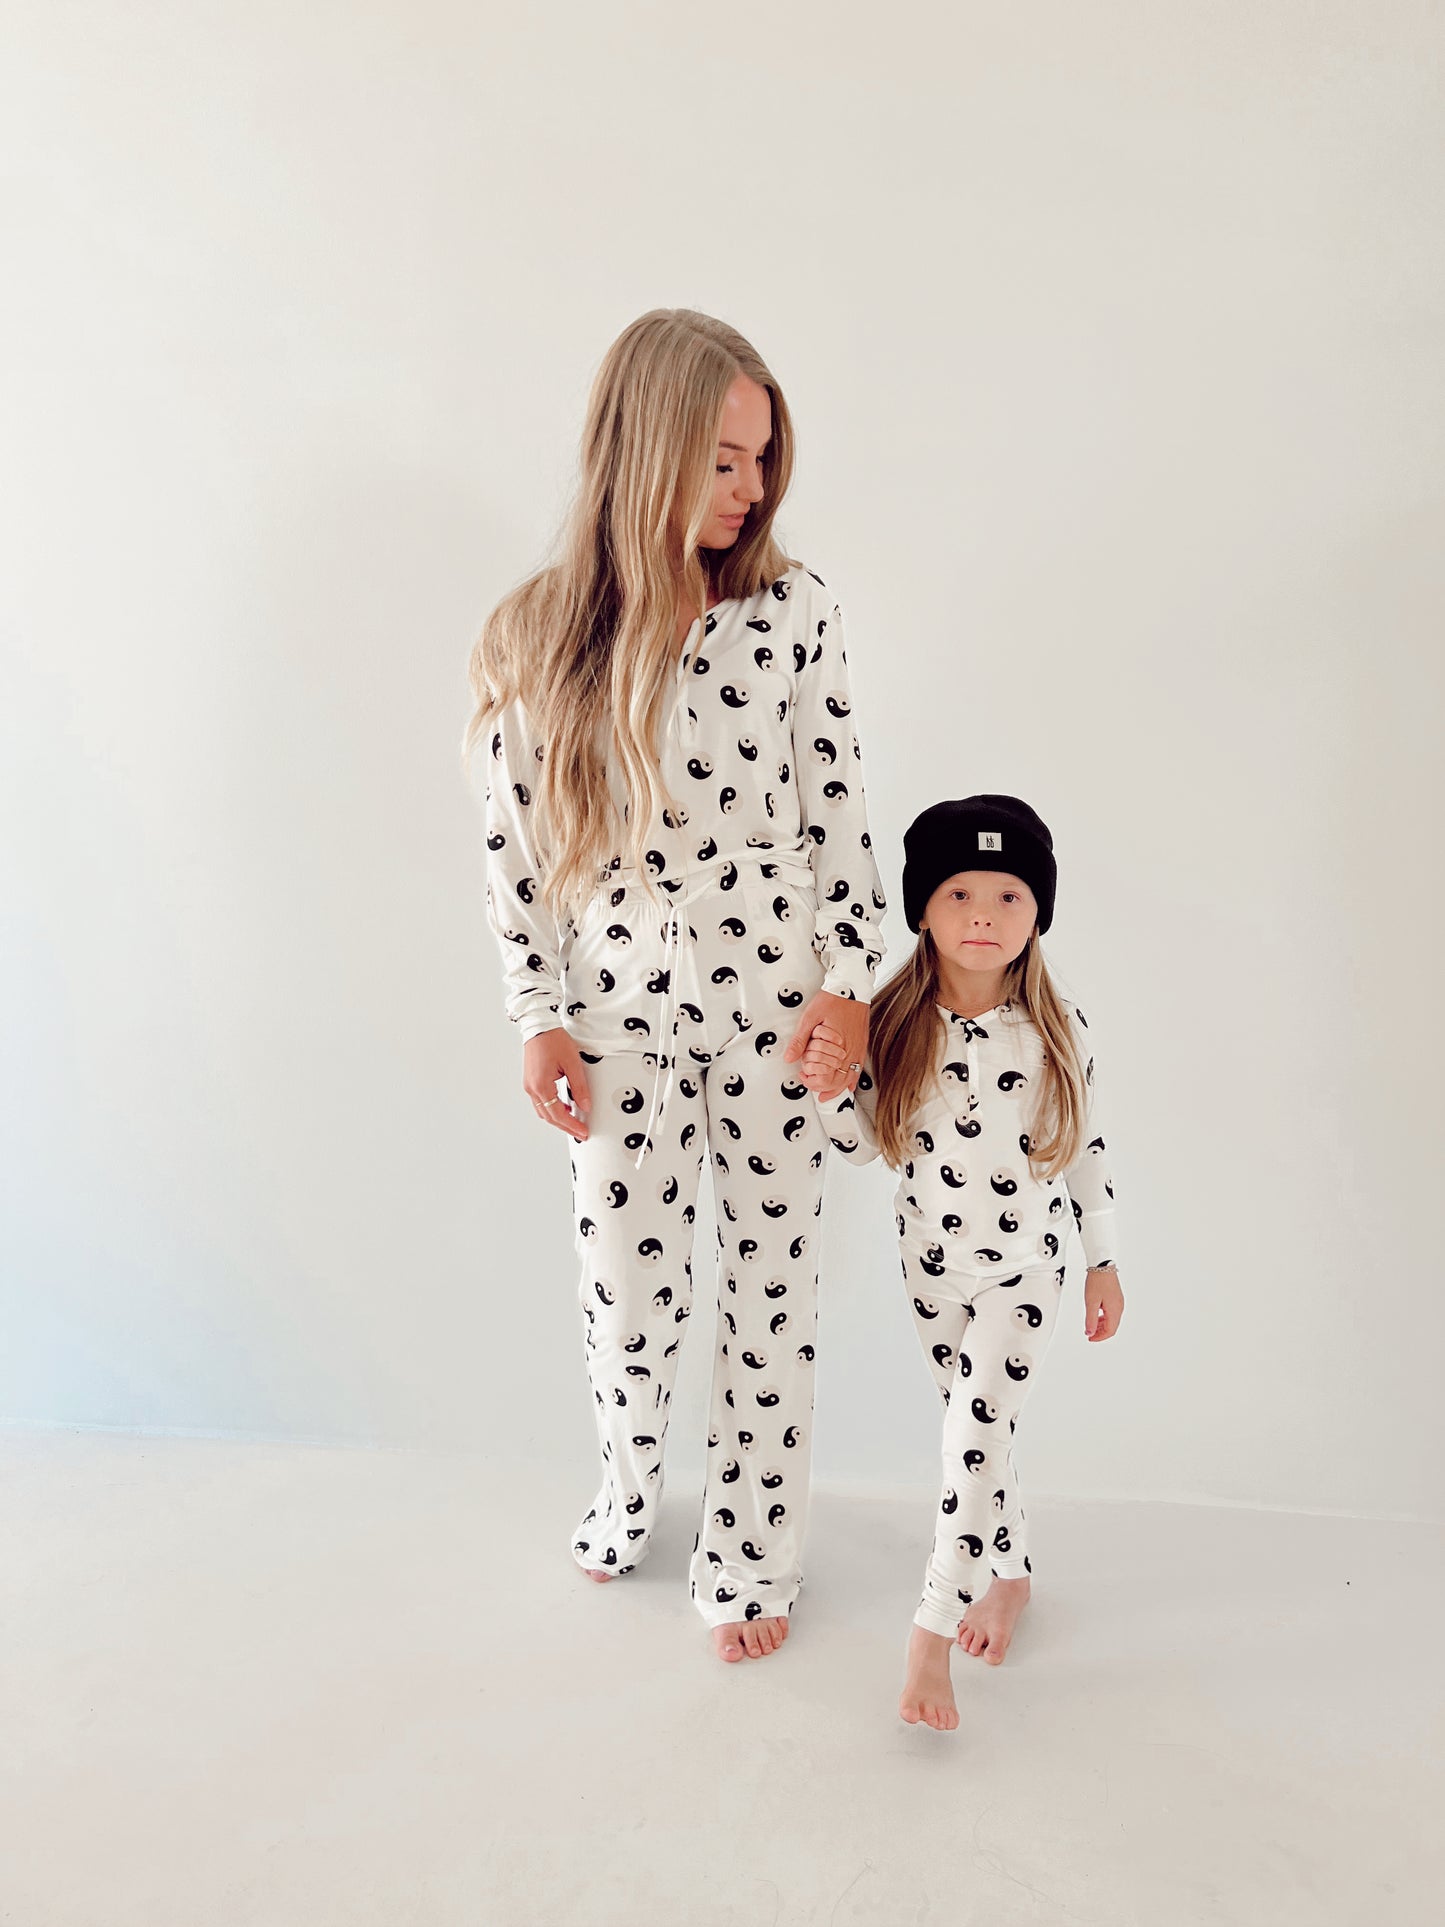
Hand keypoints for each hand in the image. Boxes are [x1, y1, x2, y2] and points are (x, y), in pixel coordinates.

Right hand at [523, 1027, 590, 1141]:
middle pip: (549, 1116)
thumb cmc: (553, 1040)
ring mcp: (529, 1085)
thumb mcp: (572, 1063)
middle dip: (565, 1126)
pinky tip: (564, 1107)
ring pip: (543, 1111)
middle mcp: (532, 1088)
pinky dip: (552, 1108)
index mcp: (541, 1086)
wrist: (539, 1026)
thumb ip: (579, 1087)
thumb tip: (585, 1106)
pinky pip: (541, 1102)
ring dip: (558, 1118)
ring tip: (574, 1122)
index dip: (572, 1125)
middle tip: (581, 1133)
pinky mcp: (531, 1081)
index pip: (558, 1114)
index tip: (583, 1132)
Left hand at [784, 991, 867, 1100]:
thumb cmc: (832, 1000)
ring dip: (838, 1088)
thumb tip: (789, 1058)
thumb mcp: (810, 1018)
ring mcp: (858, 1048)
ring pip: (850, 1077)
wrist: (851, 987)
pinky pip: (859, 1068)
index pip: (826, 1075)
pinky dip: (852, 1079)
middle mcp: (850, 1050)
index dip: (813, 1080)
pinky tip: (848, 1085)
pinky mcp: (862, 1044)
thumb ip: (800, 1040)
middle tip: (814, 1091)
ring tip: (828, 1095)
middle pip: (839, 1080)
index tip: (803, 1077)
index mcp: (836, 1046)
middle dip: (825, 1088)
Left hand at [1083, 1267, 1123, 1341]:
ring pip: (1112, 1320)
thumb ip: (1091, 1319)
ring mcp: (1118, 1302)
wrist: (1102, 1264)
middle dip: (1100, 1332)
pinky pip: (1112, 1312)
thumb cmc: (1097, 1281)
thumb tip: (1090, 1333)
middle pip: (1112, 1326)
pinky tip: (1096, 1315)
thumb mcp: (1091, 1302)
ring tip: (1091, 1325)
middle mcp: (1119, 1307)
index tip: (1090, 1338)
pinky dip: (1104, 1317)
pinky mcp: (1116, 1297)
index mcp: (1115, 1310)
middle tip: (1089, 1333)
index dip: (1099, 1337)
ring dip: (1102, 1325)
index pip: (1110, 1331)